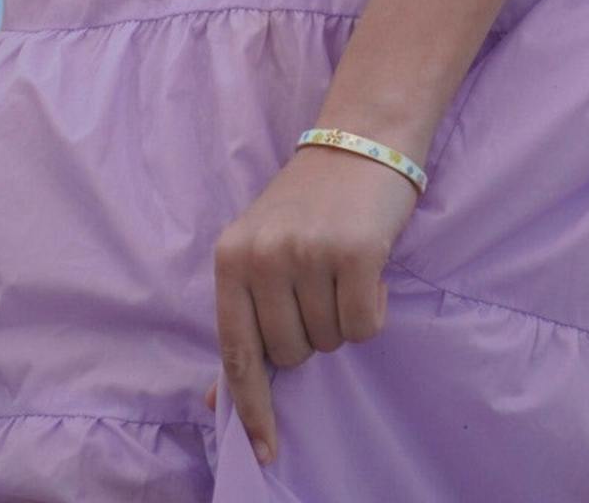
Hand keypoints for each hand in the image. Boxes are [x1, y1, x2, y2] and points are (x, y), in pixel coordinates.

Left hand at [205, 140, 421, 466]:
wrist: (363, 136)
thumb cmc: (311, 204)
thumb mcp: (261, 253)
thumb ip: (243, 324)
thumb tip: (214, 404)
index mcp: (231, 259)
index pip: (236, 353)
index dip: (251, 408)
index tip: (266, 452)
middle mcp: (263, 257)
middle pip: (291, 355)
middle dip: (313, 334)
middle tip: (323, 286)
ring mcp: (308, 253)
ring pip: (331, 342)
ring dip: (344, 318)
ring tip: (344, 269)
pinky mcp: (355, 252)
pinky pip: (364, 325)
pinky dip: (374, 309)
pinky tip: (371, 270)